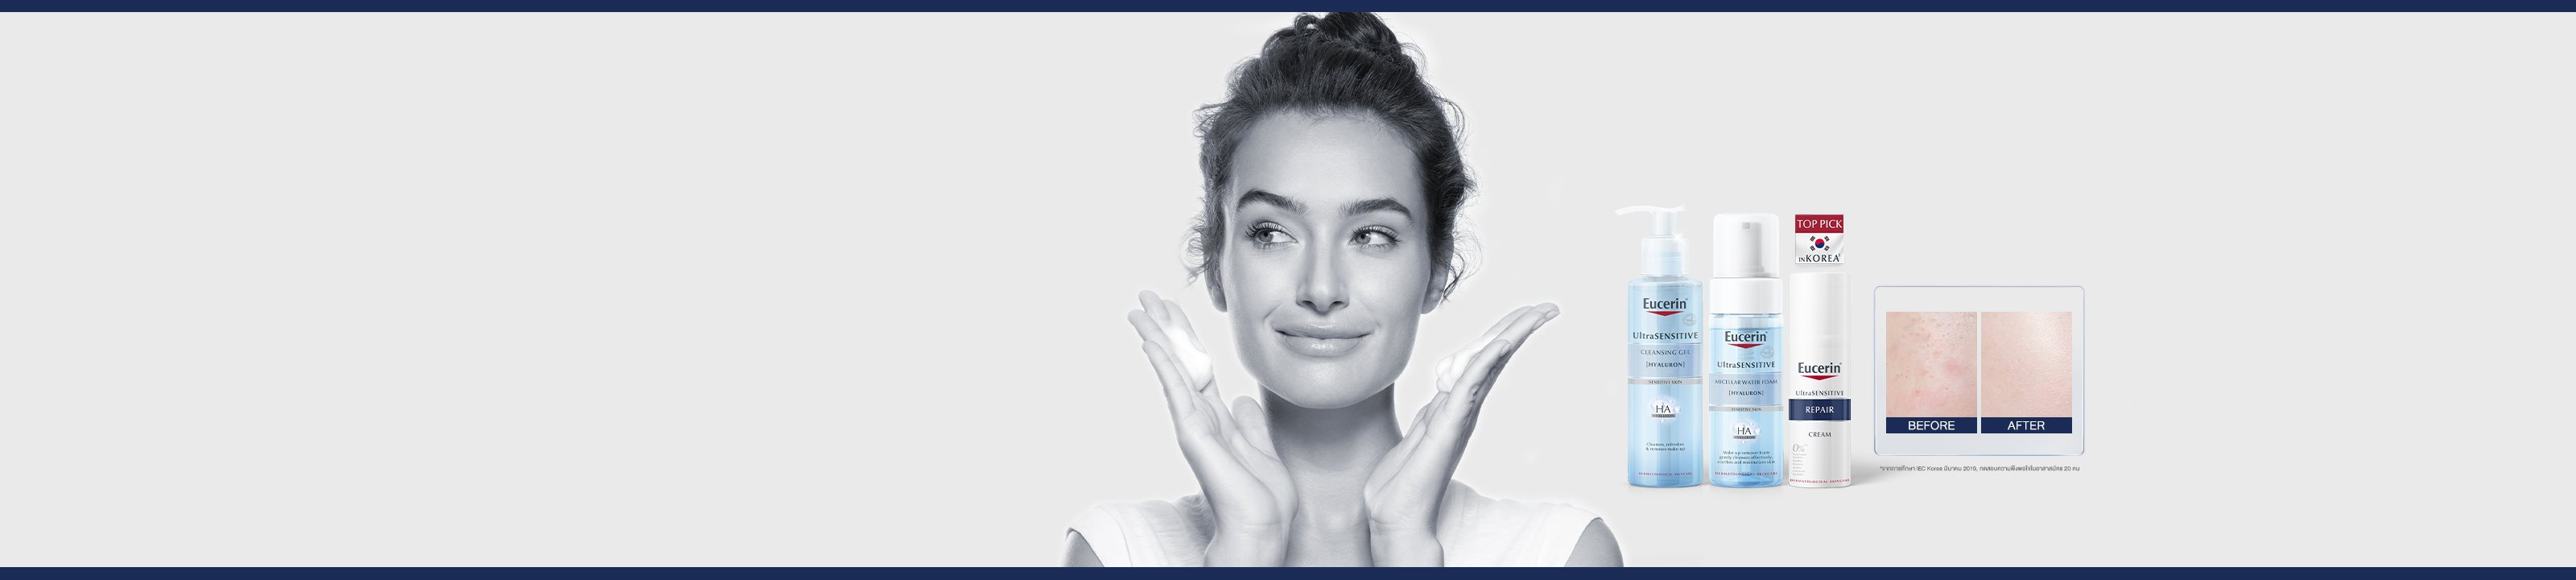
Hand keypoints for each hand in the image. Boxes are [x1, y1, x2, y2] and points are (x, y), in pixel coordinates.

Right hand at [1128, 290, 1294, 566]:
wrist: (1262, 525)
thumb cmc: (1264, 497)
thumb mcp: (1263, 449)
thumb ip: (1250, 424)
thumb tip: (1242, 398)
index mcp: (1218, 418)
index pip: (1198, 367)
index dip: (1187, 337)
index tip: (1173, 310)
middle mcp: (1200, 416)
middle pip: (1179, 360)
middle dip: (1165, 326)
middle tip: (1146, 296)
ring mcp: (1192, 423)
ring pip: (1171, 368)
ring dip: (1156, 335)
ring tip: (1138, 308)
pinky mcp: (1190, 431)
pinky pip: (1175, 389)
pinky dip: (1163, 363)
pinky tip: (1150, 340)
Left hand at [1362, 303, 1558, 566]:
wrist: (1395, 516)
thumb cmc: (1401, 482)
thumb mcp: (1418, 434)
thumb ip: (1431, 413)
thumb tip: (1441, 394)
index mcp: (1456, 406)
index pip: (1484, 362)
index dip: (1504, 334)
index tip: (1527, 313)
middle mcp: (1465, 409)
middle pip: (1495, 358)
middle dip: (1520, 328)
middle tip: (1548, 307)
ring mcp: (1460, 416)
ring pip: (1489, 366)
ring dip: (1512, 336)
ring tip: (1536, 314)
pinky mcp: (1449, 425)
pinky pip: (1470, 386)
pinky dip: (1486, 362)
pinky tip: (1501, 342)